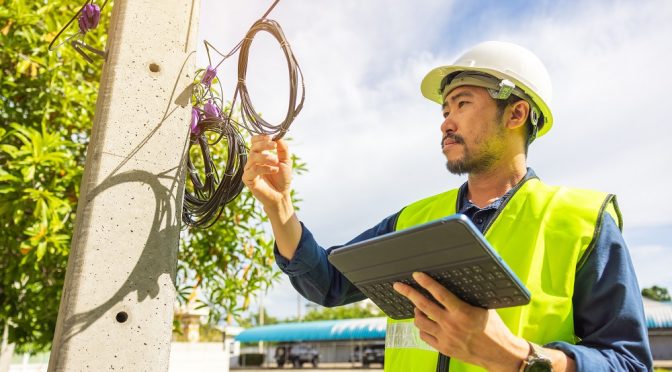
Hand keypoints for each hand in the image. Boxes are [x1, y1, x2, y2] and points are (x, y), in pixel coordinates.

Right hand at [242, 135, 292, 208]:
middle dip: (264, 144)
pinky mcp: (248, 179)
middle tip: (274, 146)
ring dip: (265, 157)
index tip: (270, 137)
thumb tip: (278, 136)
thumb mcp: (286, 161)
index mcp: (260, 155)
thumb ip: (283, 149)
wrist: (282, 195)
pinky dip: (264, 168)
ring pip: (252, 157)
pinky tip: (274, 170)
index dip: (260, 137)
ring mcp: (249, 170)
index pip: (254, 141)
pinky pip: (252, 170)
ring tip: (276, 162)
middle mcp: (253, 161)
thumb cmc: (282, 178)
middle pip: (253, 147)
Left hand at [393, 272, 528, 370]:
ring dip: (416, 312)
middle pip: (423, 306)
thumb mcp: (483, 308)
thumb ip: (467, 298)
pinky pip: (424, 336)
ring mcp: (445, 338)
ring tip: (417, 306)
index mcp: (462, 312)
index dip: (426, 282)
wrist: (499, 354)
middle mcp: (451, 325)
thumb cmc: (494, 329)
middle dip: (408, 293)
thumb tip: (454, 284)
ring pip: (420, 322)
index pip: (439, 293)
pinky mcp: (443, 348)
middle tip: (399, 286)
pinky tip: (425, 323)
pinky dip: (422, 328)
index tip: (416, 275)